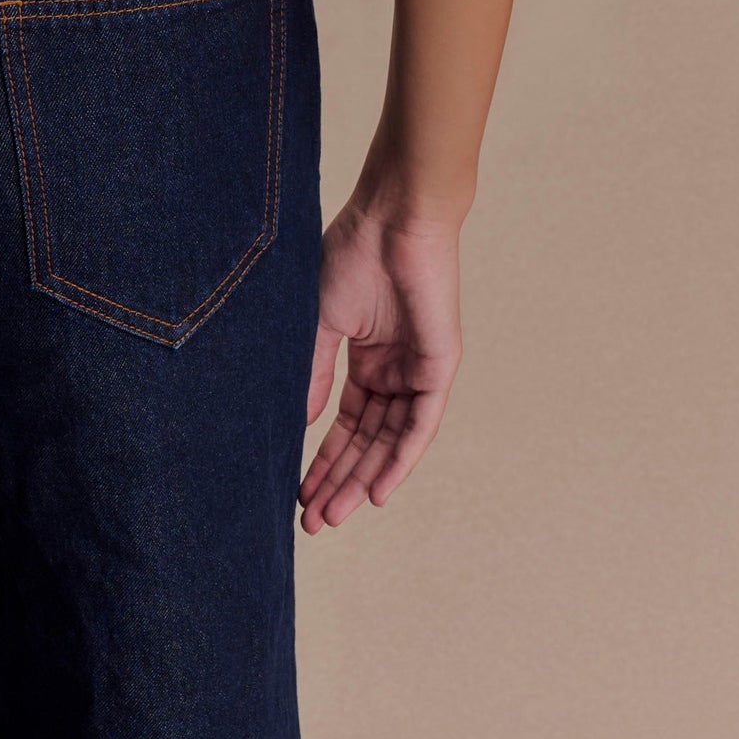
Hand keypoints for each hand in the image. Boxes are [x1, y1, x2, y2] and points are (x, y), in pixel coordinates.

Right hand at [299, 200, 461, 530]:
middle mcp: (395, 371)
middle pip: (367, 442)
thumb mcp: (322, 322)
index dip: (323, 460)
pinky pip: (421, 425)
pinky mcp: (440, 367)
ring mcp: (419, 371)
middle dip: (339, 481)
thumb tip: (297, 424)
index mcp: (367, 359)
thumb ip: (314, 374)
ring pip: (392, 442)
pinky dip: (401, 460)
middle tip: (313, 521)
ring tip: (334, 514)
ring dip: (364, 480)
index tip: (299, 494)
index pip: (346, 425)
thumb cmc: (354, 255)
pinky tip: (377, 491)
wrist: (392, 218)